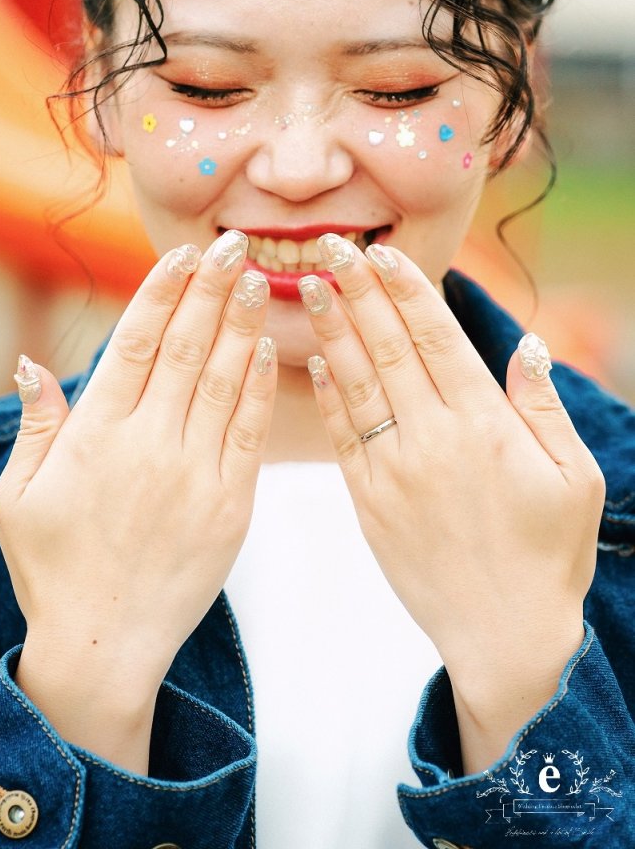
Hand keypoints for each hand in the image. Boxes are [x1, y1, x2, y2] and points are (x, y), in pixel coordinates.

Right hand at [0, 232, 276, 769]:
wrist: (106, 646)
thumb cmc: (54, 569)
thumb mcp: (18, 497)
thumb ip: (36, 425)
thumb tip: (31, 362)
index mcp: (96, 437)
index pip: (134, 343)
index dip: (162, 293)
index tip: (184, 254)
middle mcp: (149, 446)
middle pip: (186, 349)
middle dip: (212, 290)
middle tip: (234, 244)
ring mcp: (195, 475)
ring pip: (223, 381)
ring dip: (241, 325)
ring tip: (257, 279)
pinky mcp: (231, 506)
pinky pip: (248, 433)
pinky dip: (258, 387)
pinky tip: (267, 349)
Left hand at [299, 236, 604, 764]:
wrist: (504, 635)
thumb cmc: (550, 554)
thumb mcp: (574, 477)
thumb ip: (543, 407)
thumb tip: (529, 344)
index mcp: (484, 425)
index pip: (436, 339)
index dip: (406, 290)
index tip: (381, 251)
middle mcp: (432, 438)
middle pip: (387, 348)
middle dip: (358, 291)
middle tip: (331, 246)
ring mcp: (395, 470)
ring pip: (356, 383)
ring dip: (331, 330)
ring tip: (309, 284)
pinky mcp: (369, 500)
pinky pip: (342, 435)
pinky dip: (327, 393)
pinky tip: (314, 359)